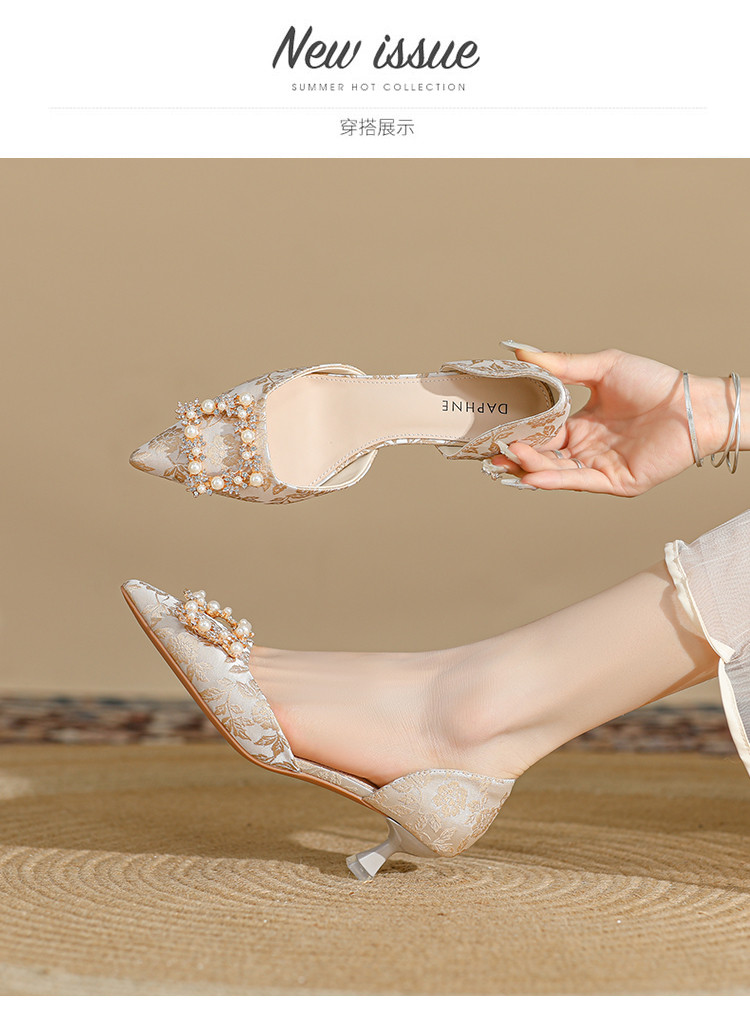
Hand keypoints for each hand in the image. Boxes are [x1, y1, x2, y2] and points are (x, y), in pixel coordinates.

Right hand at [492, 346, 731, 496]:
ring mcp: (601, 467)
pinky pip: (580, 481)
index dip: (521, 434)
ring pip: (558, 471)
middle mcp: (589, 449)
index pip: (544, 435)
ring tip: (509, 458)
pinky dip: (556, 480)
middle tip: (493, 451)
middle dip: (519, 455)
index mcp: (584, 426)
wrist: (691, 402)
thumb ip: (561, 365)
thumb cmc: (655, 383)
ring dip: (532, 466)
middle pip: (545, 456)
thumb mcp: (601, 368)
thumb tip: (522, 352)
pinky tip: (533, 475)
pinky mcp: (616, 482)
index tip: (496, 432)